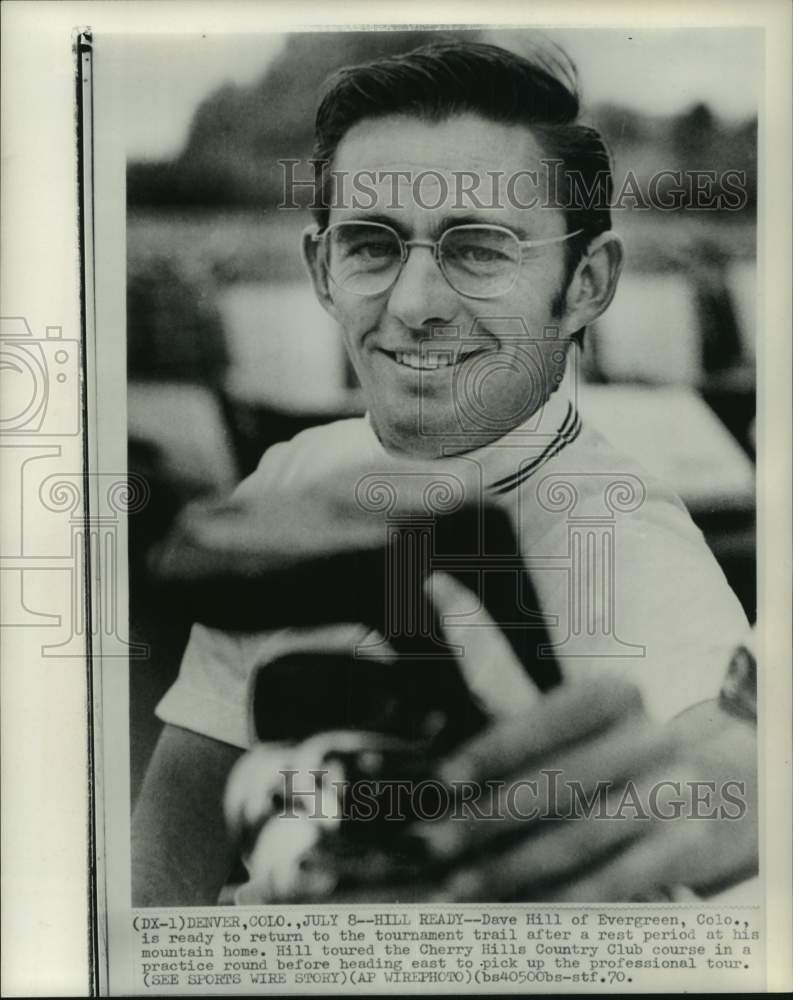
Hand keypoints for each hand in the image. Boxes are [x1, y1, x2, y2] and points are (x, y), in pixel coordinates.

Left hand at [411, 573, 757, 901]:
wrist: (724, 784)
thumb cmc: (611, 744)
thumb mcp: (560, 705)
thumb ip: (491, 656)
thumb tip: (435, 582)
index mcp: (615, 696)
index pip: (552, 715)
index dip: (497, 747)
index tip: (443, 779)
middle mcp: (650, 736)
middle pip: (562, 782)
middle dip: (490, 818)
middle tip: (434, 847)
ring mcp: (677, 792)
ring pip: (584, 835)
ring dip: (515, 867)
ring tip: (459, 887)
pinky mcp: (692, 846)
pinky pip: (621, 878)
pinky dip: (565, 898)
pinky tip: (521, 911)